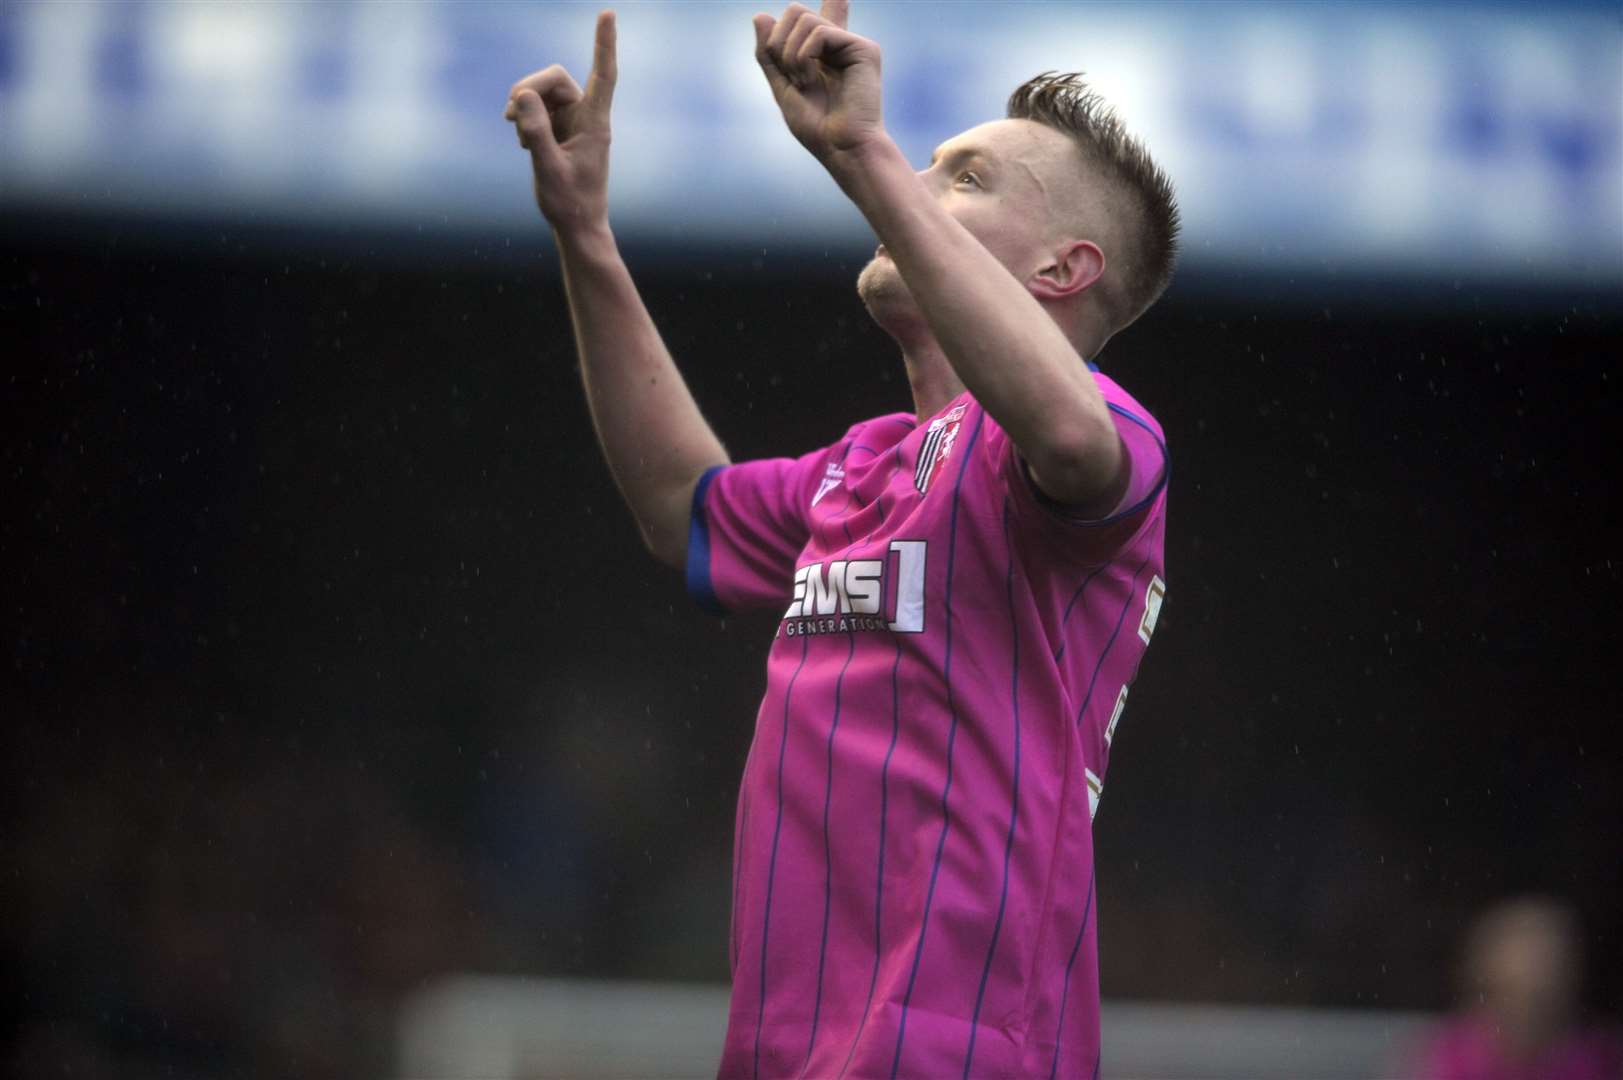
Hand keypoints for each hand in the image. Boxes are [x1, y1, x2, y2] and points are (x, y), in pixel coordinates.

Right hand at [505, 11, 617, 231]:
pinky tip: (524, 143)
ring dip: (523, 107)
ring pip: (541, 91)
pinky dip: (523, 119)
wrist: (576, 225)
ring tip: (520, 140)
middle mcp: (586, 116)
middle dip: (528, 90)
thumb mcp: (548, 169)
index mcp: (595, 124)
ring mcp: (572, 121)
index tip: (608, 13)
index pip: (603, 76)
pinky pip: (535, 107)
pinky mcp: (558, 129)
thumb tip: (523, 96)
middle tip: (511, 116)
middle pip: (554, 78)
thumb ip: (536, 133)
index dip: (604, 44)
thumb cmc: (569, 203)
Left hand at [753, 1, 884, 164]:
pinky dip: (803, 56)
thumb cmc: (816, 127)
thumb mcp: (781, 87)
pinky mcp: (863, 48)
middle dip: (778, 43)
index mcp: (822, 55)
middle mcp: (838, 45)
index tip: (827, 0)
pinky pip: (818, 31)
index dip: (826, 5)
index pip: (816, 17)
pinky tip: (811, 80)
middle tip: (790, 76)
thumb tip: (760, 15)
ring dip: (790, 54)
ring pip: (802, 17)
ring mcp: (851, 44)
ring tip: (804, 82)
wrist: (840, 148)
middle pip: (795, 12)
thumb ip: (769, 54)